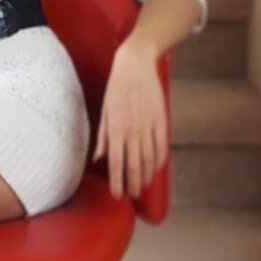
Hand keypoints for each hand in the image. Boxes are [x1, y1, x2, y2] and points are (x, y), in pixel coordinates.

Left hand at [91, 42, 167, 198]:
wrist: (135, 65)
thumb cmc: (116, 88)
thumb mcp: (104, 111)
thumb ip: (102, 137)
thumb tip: (98, 158)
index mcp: (116, 129)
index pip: (117, 163)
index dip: (117, 181)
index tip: (117, 195)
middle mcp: (132, 130)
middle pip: (135, 165)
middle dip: (133, 183)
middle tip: (131, 195)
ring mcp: (148, 126)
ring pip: (149, 158)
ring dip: (147, 175)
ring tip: (143, 185)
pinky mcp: (161, 119)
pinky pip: (162, 145)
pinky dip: (160, 160)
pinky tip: (157, 168)